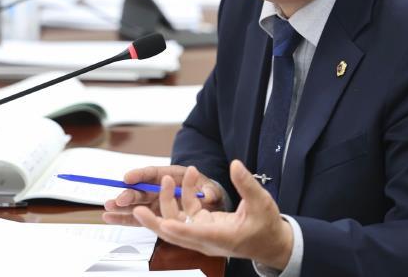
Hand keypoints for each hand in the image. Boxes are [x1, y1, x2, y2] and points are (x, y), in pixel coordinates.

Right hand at [103, 164, 221, 226]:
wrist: (207, 201)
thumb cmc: (206, 191)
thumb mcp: (211, 189)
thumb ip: (210, 191)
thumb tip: (209, 195)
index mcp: (171, 175)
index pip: (153, 173)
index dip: (140, 174)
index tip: (128, 177)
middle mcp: (159, 187)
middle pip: (142, 189)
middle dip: (130, 193)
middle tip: (119, 199)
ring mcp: (154, 201)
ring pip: (136, 203)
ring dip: (122, 206)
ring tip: (108, 208)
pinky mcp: (152, 213)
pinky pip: (136, 216)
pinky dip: (123, 217)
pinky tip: (109, 218)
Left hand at [133, 160, 293, 270]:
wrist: (270, 242)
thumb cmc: (266, 226)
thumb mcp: (261, 202)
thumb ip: (246, 183)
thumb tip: (235, 164)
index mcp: (222, 237)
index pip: (195, 234)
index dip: (177, 228)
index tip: (162, 222)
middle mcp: (208, 238)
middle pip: (174, 233)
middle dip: (154, 221)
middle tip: (137, 207)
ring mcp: (204, 233)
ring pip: (177, 221)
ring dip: (169, 200)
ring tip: (168, 177)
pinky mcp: (204, 227)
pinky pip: (187, 212)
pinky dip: (185, 195)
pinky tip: (191, 176)